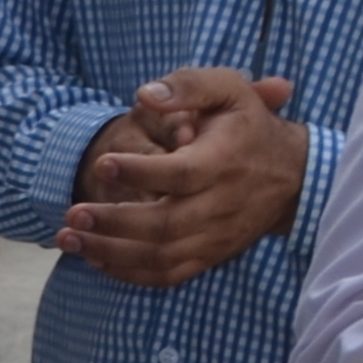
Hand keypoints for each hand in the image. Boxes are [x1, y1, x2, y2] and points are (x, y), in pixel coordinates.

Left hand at [61, 68, 306, 287]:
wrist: (294, 174)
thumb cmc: (250, 126)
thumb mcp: (229, 90)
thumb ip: (187, 87)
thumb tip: (145, 95)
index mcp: (222, 162)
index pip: (178, 174)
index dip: (138, 171)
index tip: (102, 162)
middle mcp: (220, 206)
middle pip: (164, 224)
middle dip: (113, 223)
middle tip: (72, 214)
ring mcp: (215, 236)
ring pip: (161, 256)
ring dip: (111, 252)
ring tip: (68, 239)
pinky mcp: (211, 255)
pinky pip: (169, 275)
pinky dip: (131, 274)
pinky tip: (96, 260)